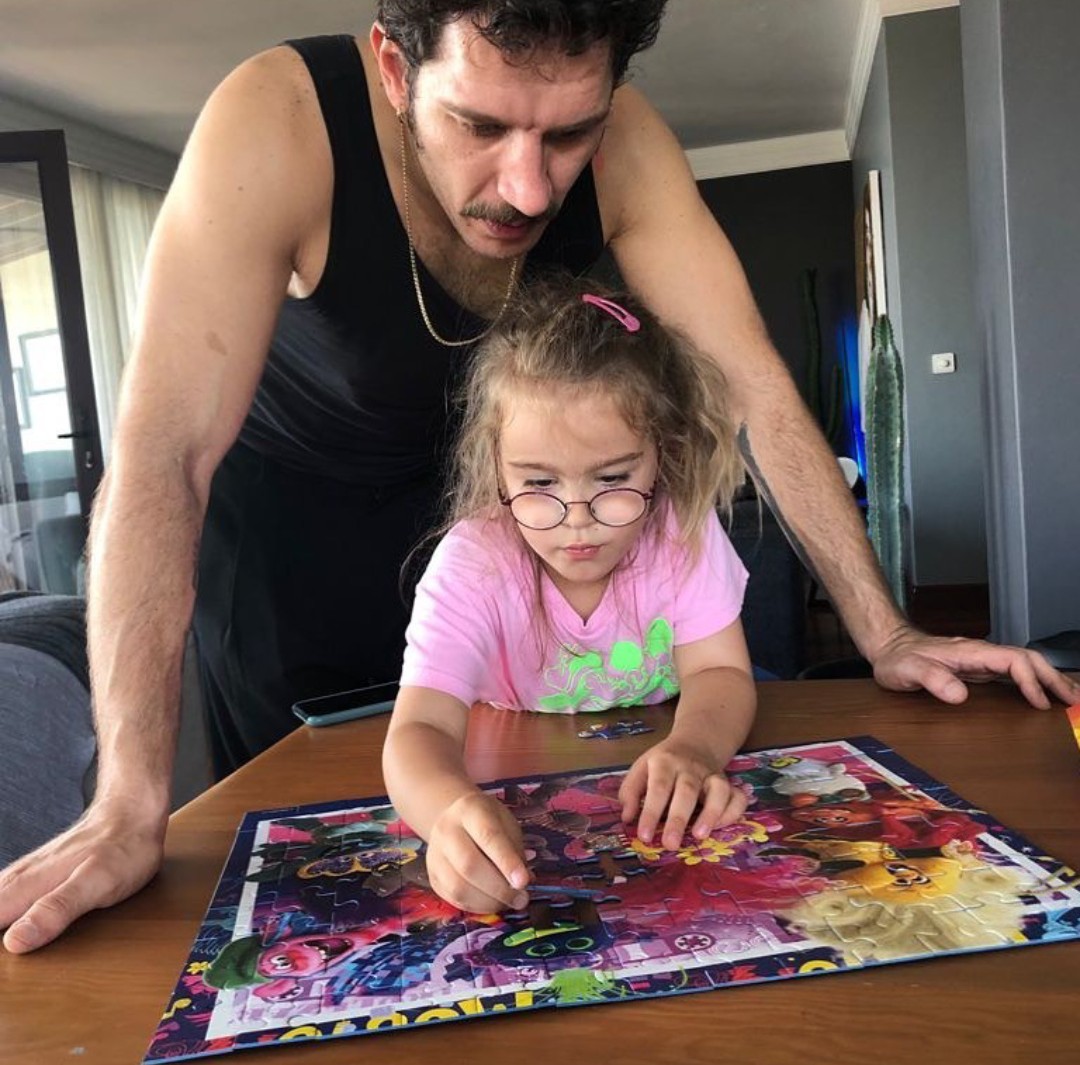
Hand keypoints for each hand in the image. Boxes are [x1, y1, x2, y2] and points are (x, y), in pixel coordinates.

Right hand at [0, 797, 165, 953]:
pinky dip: (3, 914)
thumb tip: (14, 941)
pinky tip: (10, 926)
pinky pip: (6, 898)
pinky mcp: (38, 876)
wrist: (135, 813)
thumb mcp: (97, 883)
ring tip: (7, 956)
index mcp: (25, 887)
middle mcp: (18, 880)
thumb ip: (57, 909)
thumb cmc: (123, 848)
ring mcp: (27, 876)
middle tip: (5, 977)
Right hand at [425, 791, 530, 913]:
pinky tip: (492, 903)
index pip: (488, 836)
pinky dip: (476, 907)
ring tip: (508, 902)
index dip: (507, 862)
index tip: (523, 881)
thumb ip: (514, 850)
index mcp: (470, 810)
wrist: (455, 819)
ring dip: (488, 902)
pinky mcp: (432, 877)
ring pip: (458, 887)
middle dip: (499, 888)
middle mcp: (446, 830)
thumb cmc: (488, 821)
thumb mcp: (506, 823)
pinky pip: (453, 899)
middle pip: (469, 864)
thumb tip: (523, 882)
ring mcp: (435, 855)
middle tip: (521, 899)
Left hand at [619, 735, 747, 851]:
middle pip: (687, 790)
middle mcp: (690, 767)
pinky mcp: (729, 783)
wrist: (695, 743)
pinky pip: (737, 797)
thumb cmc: (663, 764)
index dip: (651, 813)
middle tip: (671, 844)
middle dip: (678, 819)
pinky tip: (719, 827)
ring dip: (712, 813)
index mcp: (665, 762)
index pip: (658, 787)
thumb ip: (631, 792)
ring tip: (700, 836)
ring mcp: (712, 774)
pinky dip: (732, 812)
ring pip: (718, 790)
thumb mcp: (641, 769)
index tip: (644, 836)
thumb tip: (627, 818)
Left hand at [870, 623, 1079, 709]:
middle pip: (1029, 659)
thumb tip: (960, 694)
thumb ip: (931, 679)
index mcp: (970, 652)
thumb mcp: (908, 671)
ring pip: (1026, 664)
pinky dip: (1035, 683)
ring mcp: (981, 660)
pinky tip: (1043, 696)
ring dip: (1050, 679)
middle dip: (1054, 679)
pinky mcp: (978, 669)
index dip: (1030, 681)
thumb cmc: (897, 659)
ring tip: (1071, 699)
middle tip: (1075, 702)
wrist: (888, 647)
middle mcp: (981, 654)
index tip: (1040, 703)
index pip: (1013, 661)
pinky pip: (1015, 672)